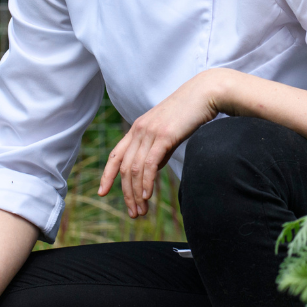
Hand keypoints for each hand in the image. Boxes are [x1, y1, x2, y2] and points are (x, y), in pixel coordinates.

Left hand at [98, 69, 229, 216]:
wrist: (204, 93)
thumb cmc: (189, 113)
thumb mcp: (168, 133)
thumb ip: (157, 150)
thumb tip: (151, 170)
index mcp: (137, 128)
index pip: (115, 155)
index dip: (107, 175)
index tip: (102, 192)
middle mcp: (139, 130)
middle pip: (124, 167)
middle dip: (126, 193)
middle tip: (133, 213)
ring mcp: (150, 132)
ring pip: (135, 169)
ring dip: (136, 193)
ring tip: (141, 210)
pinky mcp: (163, 136)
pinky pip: (149, 164)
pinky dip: (146, 182)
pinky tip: (148, 196)